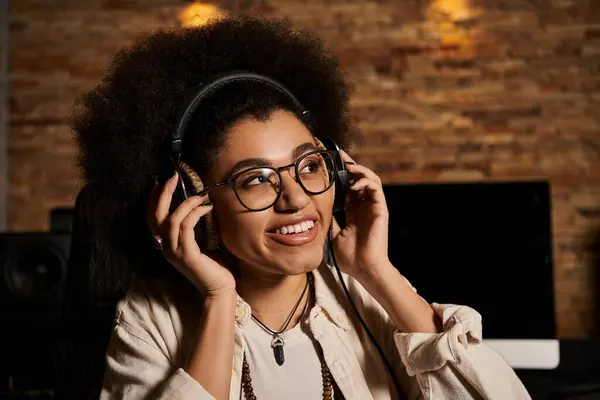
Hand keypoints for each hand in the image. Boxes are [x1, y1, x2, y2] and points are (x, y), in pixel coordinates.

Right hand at [147, 173, 235, 297]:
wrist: (219, 289)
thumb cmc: (213, 266)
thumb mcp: (199, 243)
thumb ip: (192, 229)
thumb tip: (198, 205)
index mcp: (166, 245)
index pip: (153, 219)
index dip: (154, 200)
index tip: (161, 183)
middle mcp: (166, 248)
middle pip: (157, 216)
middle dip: (165, 194)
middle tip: (173, 176)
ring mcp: (174, 251)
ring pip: (172, 219)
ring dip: (186, 203)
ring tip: (201, 195)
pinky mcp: (186, 254)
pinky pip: (186, 226)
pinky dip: (195, 213)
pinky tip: (206, 208)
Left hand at [331, 150, 390, 279]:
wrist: (363, 268)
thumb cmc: (350, 257)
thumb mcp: (333, 235)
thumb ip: (329, 221)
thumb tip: (317, 211)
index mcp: (354, 212)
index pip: (349, 188)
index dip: (342, 176)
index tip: (331, 164)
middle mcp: (364, 207)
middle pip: (360, 179)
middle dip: (351, 166)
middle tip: (340, 156)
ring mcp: (373, 208)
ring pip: (371, 180)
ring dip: (360, 170)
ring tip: (349, 166)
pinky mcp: (381, 209)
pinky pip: (376, 189)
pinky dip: (366, 181)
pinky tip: (355, 183)